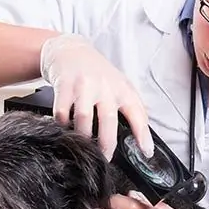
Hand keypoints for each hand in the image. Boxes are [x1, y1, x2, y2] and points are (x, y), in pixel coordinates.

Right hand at [40, 33, 153, 159]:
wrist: (69, 49)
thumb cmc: (97, 72)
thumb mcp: (120, 84)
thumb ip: (132, 106)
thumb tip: (144, 136)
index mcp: (122, 88)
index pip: (137, 113)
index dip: (143, 135)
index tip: (146, 152)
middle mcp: (104, 86)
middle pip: (108, 120)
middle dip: (107, 144)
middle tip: (105, 159)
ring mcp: (83, 85)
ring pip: (83, 118)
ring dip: (83, 136)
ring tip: (83, 145)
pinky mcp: (64, 85)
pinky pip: (62, 112)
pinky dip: (62, 124)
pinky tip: (65, 127)